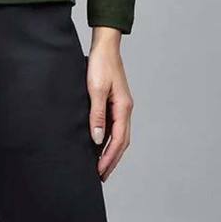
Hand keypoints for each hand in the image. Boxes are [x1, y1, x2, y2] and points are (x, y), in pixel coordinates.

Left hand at [86, 29, 132, 181]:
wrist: (105, 45)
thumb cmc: (100, 64)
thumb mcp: (95, 90)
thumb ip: (97, 115)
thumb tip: (96, 139)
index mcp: (123, 107)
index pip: (118, 140)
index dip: (109, 158)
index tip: (100, 172)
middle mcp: (125, 108)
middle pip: (121, 141)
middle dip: (112, 160)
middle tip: (101, 176)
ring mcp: (121, 105)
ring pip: (118, 134)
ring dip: (110, 150)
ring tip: (100, 165)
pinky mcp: (115, 101)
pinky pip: (113, 125)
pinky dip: (107, 138)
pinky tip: (98, 143)